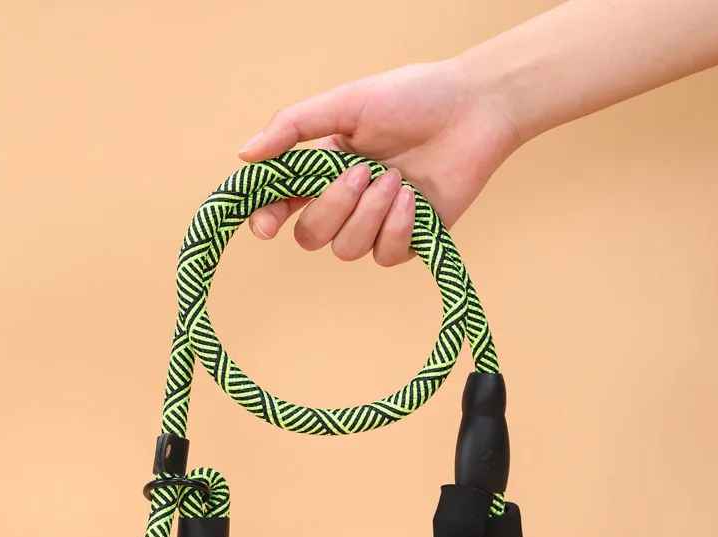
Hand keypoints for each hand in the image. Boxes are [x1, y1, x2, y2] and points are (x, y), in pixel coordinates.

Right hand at [237, 58, 520, 265]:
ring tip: (397, 178)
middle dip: (333, 207)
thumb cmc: (412, 99)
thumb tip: (245, 154)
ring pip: (346, 250)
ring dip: (369, 214)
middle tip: (364, 172)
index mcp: (322, 170)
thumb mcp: (346, 104)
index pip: (280, 206)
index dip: (267, 219)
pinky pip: (384, 256)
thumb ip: (294, 127)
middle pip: (311, 236)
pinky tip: (414, 198)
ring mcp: (375, 225)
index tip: (266, 225)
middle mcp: (345, 202)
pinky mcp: (408, 241)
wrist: (473, 110)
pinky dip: (397, 227)